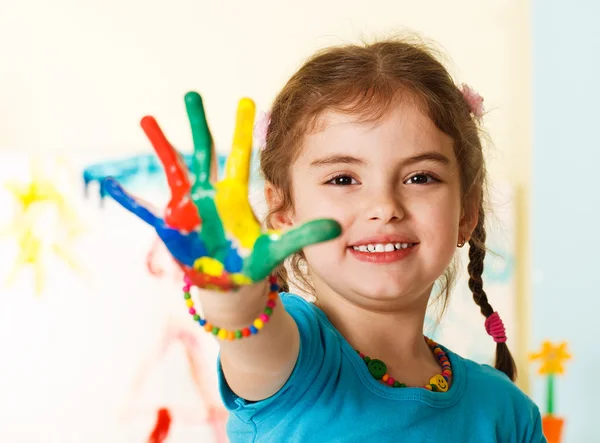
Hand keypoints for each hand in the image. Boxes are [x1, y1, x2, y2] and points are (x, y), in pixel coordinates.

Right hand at [103, 92, 340, 289]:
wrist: (231, 283)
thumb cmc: (253, 262)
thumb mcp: (279, 247)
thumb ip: (304, 235)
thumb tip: (339, 227)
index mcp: (235, 195)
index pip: (239, 155)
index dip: (242, 130)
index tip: (246, 100)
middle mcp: (209, 194)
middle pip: (204, 152)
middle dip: (200, 123)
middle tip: (193, 93)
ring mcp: (188, 208)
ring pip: (173, 170)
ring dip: (160, 145)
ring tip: (147, 117)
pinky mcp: (171, 228)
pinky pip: (146, 212)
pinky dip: (130, 200)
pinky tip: (110, 185)